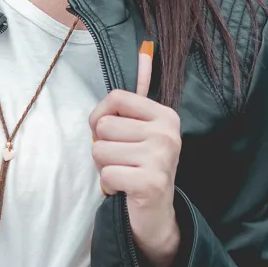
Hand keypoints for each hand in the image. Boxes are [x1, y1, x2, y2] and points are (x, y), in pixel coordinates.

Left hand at [88, 43, 181, 266]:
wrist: (157, 214)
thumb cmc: (142, 167)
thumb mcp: (143, 130)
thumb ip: (136, 100)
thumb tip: (145, 52)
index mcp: (165, 116)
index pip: (114, 98)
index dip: (100, 118)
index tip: (111, 134)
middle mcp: (167, 133)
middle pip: (103, 127)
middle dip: (103, 148)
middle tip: (122, 161)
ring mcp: (161, 158)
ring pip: (101, 151)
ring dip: (105, 167)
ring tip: (125, 174)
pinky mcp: (151, 182)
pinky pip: (107, 174)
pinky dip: (110, 185)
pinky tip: (126, 188)